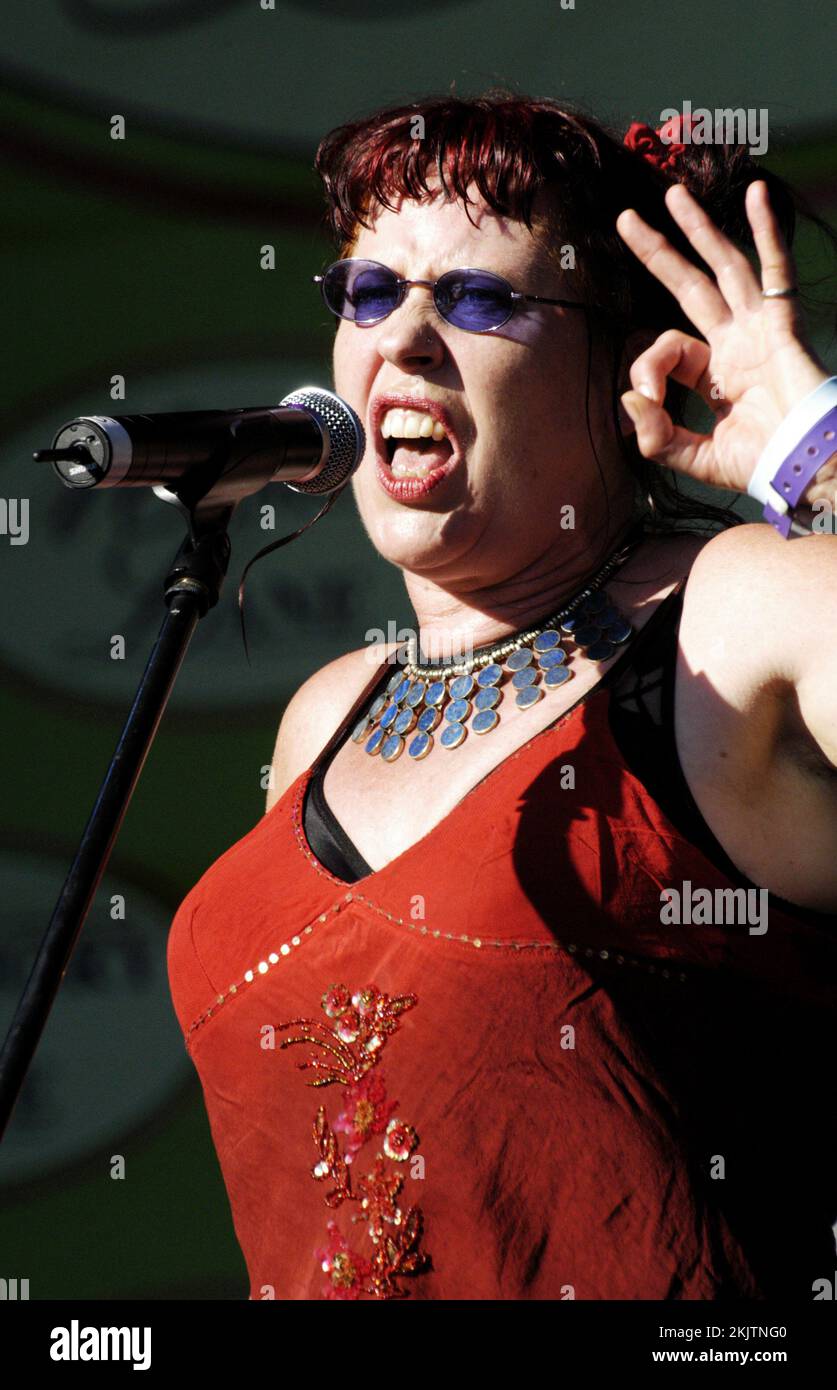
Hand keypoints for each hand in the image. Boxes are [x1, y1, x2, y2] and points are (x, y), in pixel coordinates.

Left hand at [614, 180, 834, 497]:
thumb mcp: (695, 457)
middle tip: (626, 219)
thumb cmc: (761, 465)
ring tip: (673, 195)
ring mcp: (758, 329)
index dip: (646, 367)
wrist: (805, 466)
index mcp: (713, 373)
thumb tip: (626, 399)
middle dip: (659, 252)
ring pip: (724, 267)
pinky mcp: (782, 324)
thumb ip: (657, 435)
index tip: (646, 397)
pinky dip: (766, 232)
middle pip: (689, 285)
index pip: (666, 348)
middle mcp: (734, 343)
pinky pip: (774, 270)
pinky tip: (756, 195)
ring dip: (699, 230)